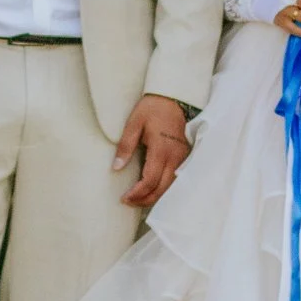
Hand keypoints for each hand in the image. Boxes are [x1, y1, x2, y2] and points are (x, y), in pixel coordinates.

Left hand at [114, 93, 191, 208]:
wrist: (172, 99)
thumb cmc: (151, 109)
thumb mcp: (134, 124)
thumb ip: (125, 146)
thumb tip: (116, 167)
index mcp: (161, 150)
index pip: (150, 180)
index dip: (137, 193)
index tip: (124, 198)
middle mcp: (174, 157)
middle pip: (162, 189)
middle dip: (145, 200)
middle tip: (129, 202)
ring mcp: (182, 158)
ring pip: (170, 187)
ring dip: (155, 196)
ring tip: (138, 199)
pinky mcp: (184, 157)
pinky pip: (175, 179)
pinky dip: (163, 189)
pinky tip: (152, 189)